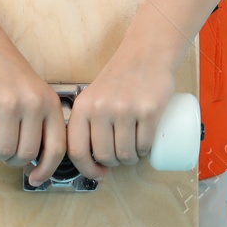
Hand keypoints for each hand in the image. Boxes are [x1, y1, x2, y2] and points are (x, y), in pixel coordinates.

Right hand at [0, 41, 67, 187]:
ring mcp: (8, 102)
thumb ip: (42, 121)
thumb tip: (37, 163)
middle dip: (13, 161)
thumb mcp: (36, 93)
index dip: (47, 170)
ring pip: (4, 150)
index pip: (56, 147)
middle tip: (4, 152)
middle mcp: (33, 103)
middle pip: (26, 153)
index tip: (35, 179)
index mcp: (50, 103)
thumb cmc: (9, 75)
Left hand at [66, 46, 177, 180]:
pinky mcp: (149, 110)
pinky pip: (144, 145)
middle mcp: (101, 108)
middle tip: (122, 156)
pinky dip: (145, 151)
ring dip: (131, 159)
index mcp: (83, 106)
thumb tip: (88, 159)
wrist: (147, 53)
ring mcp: (125, 109)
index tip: (98, 173)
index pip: (77, 150)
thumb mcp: (93, 96)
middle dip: (115, 163)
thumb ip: (86, 121)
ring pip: (125, 154)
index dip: (87, 169)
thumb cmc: (120, 77)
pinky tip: (145, 145)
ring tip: (135, 150)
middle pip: (105, 155)